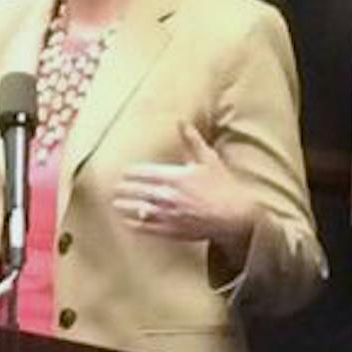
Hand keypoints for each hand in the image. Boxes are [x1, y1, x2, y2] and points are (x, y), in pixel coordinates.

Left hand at [113, 122, 255, 256]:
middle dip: (125, 189)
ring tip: (116, 204)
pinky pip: (147, 228)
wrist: (236, 217)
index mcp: (174, 177)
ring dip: (125, 206)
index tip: (125, 173)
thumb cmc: (223, 186)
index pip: (143, 173)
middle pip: (138, 191)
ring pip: (139, 209)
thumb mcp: (208, 159)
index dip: (131, 173)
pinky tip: (128, 222)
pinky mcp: (172, 230)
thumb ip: (191, 140)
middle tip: (117, 188)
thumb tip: (181, 121)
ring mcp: (169, 214)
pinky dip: (135, 224)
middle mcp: (168, 195)